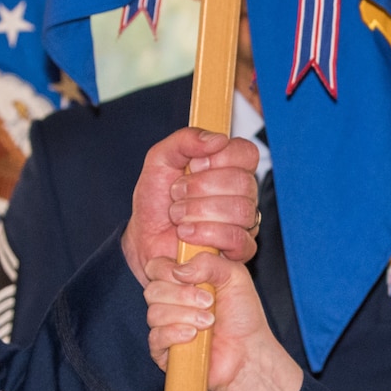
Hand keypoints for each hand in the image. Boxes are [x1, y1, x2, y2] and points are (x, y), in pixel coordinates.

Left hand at [120, 128, 261, 283]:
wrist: (144, 238)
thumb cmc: (157, 199)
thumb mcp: (160, 159)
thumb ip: (185, 140)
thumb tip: (217, 139)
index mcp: (230, 167)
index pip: (247, 153)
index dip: (219, 158)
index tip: (193, 166)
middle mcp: (243, 193)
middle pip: (243, 182)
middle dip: (199, 188)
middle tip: (177, 194)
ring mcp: (245, 222)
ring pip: (240, 211)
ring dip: (198, 212)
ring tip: (177, 216)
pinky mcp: (241, 251)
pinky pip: (237, 239)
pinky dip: (205, 234)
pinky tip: (186, 233)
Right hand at [145, 252, 302, 390]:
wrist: (250, 356)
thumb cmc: (245, 318)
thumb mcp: (234, 279)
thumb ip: (210, 263)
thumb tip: (180, 267)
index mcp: (183, 283)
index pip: (158, 266)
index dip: (169, 268)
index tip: (191, 274)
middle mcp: (170, 304)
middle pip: (152, 287)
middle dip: (181, 293)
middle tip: (208, 303)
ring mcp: (165, 329)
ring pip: (152, 311)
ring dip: (183, 314)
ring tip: (209, 322)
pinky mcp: (163, 354)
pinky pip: (155, 338)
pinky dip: (175, 334)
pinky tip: (195, 337)